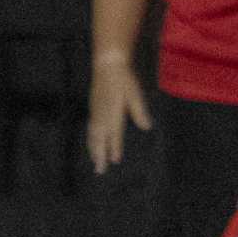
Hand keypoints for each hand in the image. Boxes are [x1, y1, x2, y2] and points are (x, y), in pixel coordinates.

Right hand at [87, 54, 150, 172]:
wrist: (107, 65)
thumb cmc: (125, 80)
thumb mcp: (135, 94)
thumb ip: (139, 111)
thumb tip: (147, 127)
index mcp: (113, 113)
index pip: (114, 135)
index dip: (114, 148)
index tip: (115, 161)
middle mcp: (102, 115)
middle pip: (99, 140)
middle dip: (99, 156)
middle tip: (99, 171)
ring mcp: (95, 112)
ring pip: (93, 135)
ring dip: (93, 150)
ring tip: (95, 162)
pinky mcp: (93, 108)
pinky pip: (90, 129)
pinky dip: (91, 140)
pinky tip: (93, 143)